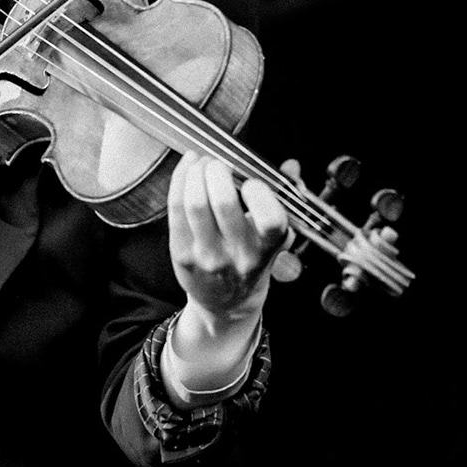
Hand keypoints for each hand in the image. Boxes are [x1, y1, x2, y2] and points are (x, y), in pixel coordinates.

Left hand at [167, 152, 288, 320]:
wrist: (226, 302)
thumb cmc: (251, 261)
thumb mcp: (274, 236)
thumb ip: (283, 198)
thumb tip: (290, 166)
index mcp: (267, 247)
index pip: (270, 219)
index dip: (259, 192)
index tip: (251, 181)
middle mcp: (238, 255)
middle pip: (224, 203)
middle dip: (219, 171)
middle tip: (219, 163)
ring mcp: (207, 256)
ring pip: (196, 204)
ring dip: (196, 173)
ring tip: (202, 164)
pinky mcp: (181, 254)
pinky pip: (176, 209)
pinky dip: (180, 180)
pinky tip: (187, 169)